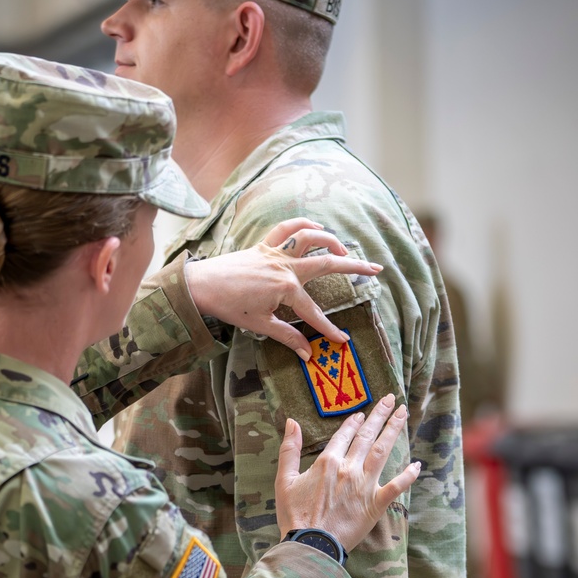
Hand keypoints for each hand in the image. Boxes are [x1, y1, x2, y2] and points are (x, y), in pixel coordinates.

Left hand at [183, 218, 381, 359]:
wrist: (201, 285)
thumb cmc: (229, 307)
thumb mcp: (260, 326)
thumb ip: (287, 336)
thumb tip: (307, 353)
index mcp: (286, 289)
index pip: (314, 312)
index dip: (329, 329)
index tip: (343, 340)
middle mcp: (285, 266)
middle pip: (328, 263)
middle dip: (354, 266)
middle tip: (376, 269)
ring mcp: (275, 252)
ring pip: (311, 237)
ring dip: (332, 239)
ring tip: (345, 249)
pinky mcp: (265, 244)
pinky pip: (287, 228)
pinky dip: (303, 224)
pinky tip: (315, 228)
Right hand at [275, 397, 419, 551]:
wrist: (310, 544)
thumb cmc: (294, 516)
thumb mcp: (284, 481)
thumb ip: (289, 450)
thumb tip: (291, 422)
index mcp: (327, 462)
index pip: (344, 435)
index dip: (354, 422)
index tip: (362, 413)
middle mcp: (349, 469)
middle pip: (366, 436)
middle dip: (379, 415)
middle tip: (390, 399)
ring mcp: (364, 485)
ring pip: (382, 451)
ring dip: (393, 430)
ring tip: (403, 413)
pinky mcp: (375, 504)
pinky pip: (396, 486)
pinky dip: (408, 475)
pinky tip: (417, 465)